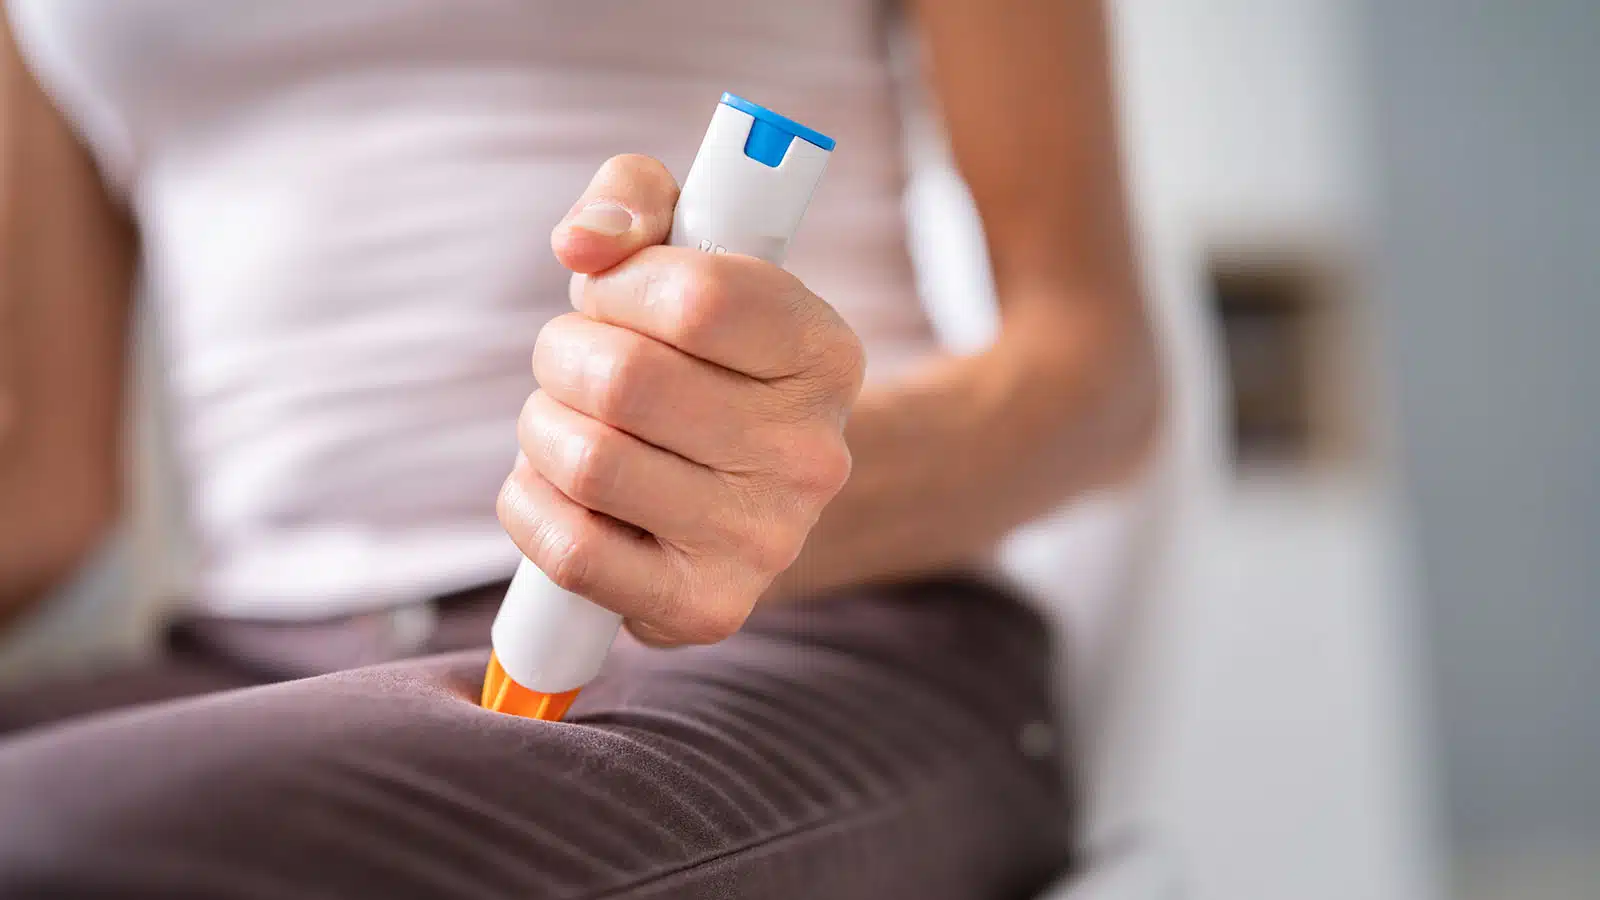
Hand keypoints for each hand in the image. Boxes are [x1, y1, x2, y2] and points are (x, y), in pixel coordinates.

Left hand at [498, 155, 864, 646]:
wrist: (752, 489)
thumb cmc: (702, 355)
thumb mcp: (690, 249)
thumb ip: (637, 198)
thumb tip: (582, 241)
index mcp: (825, 353)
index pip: (696, 298)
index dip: (620, 285)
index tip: (612, 293)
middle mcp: (812, 454)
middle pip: (625, 382)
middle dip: (564, 354)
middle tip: (574, 361)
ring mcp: (765, 540)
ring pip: (586, 462)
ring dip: (540, 426)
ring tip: (567, 421)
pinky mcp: (707, 607)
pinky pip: (571, 550)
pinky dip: (529, 504)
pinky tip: (554, 487)